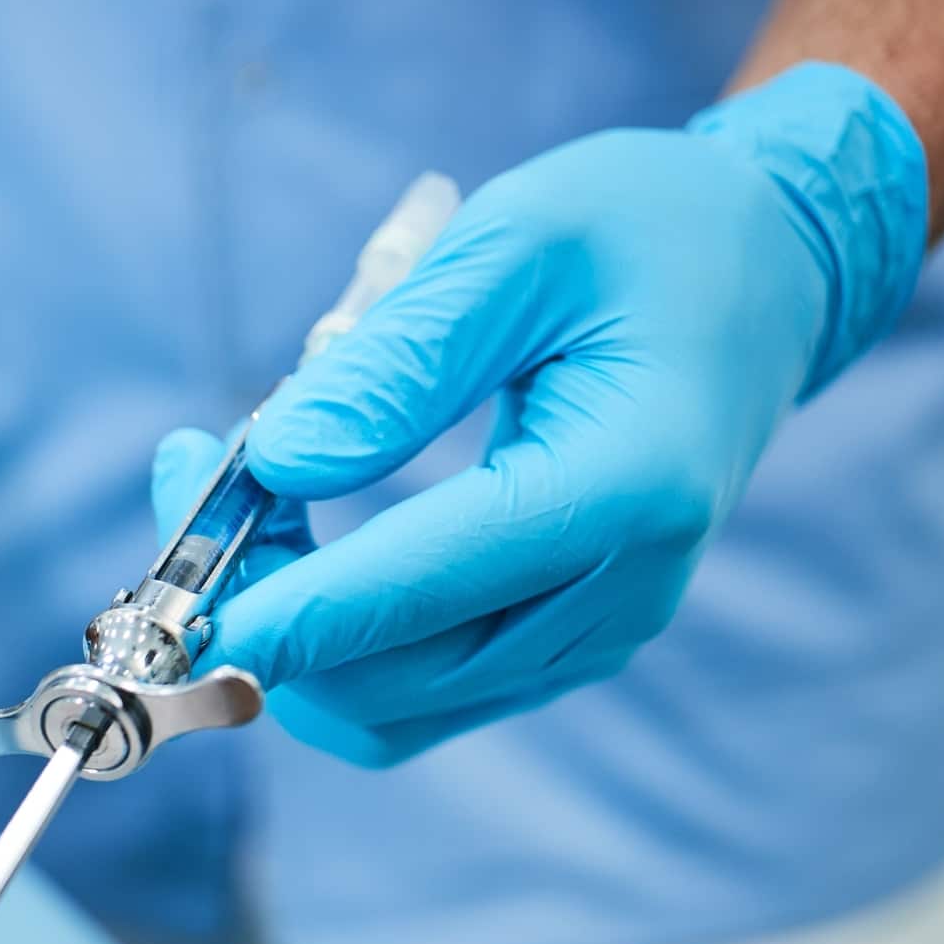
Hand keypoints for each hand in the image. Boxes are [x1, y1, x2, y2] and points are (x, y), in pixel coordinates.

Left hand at [192, 62, 927, 765]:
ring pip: (387, 708)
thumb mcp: (518, 241)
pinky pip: (413, 695)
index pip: (423, 589)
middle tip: (197, 466)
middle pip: (388, 674)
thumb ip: (399, 357)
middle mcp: (618, 594)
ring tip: (241, 493)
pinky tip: (297, 539)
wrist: (763, 274)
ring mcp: (590, 640)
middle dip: (265, 603)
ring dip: (288, 631)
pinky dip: (332, 642)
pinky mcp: (556, 651)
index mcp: (625, 487)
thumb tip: (279, 461)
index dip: (289, 612)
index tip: (180, 605)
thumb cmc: (642, 235)